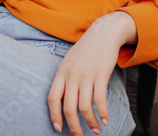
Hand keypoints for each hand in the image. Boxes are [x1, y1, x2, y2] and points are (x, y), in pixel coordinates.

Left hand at [48, 12, 136, 134]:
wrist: (103, 33)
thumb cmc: (86, 49)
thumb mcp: (69, 61)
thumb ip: (65, 79)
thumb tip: (63, 101)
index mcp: (61, 72)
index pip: (52, 98)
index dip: (54, 116)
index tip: (58, 128)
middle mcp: (72, 75)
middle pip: (68, 108)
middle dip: (74, 126)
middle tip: (79, 135)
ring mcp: (86, 75)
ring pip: (85, 107)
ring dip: (90, 123)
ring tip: (95, 130)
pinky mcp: (101, 75)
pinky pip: (100, 100)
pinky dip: (103, 114)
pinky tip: (105, 120)